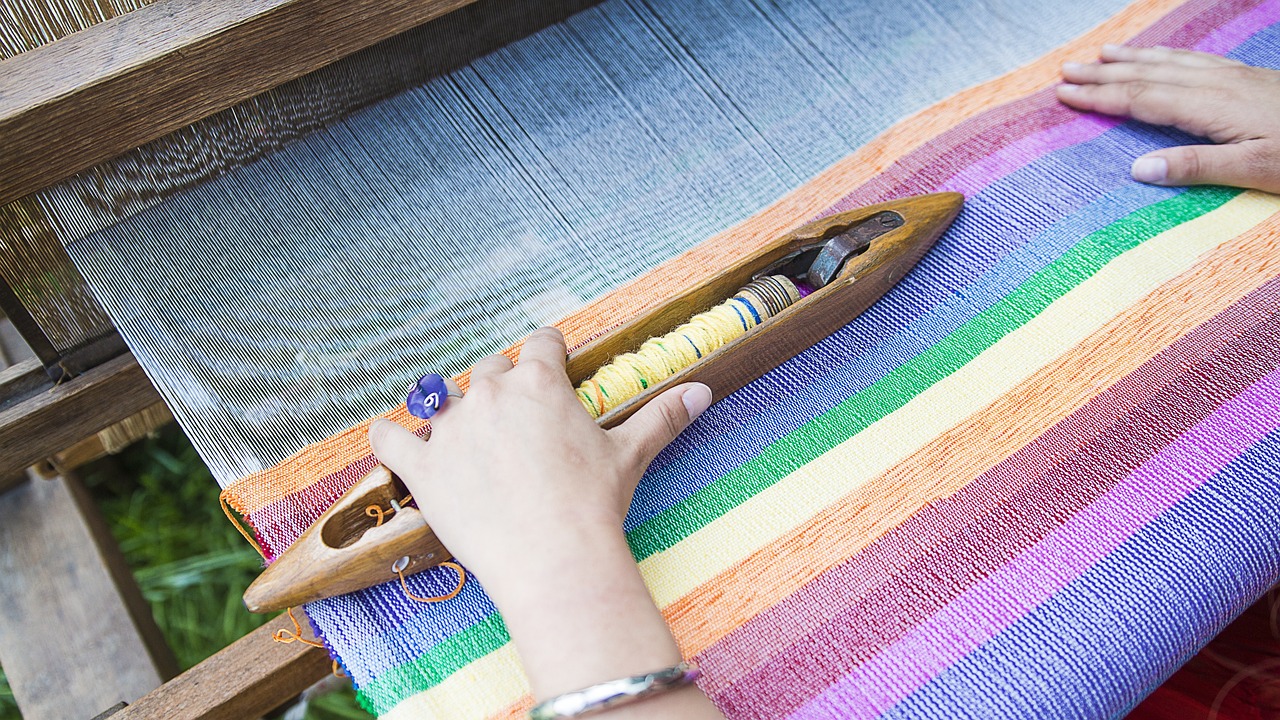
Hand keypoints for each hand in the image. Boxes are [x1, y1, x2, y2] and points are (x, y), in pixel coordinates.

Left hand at [369, 328, 723, 717]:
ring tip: (464, 434)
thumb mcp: (631, 454)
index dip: (548, 353)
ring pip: (443, 399)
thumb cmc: (593, 505)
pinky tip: (392, 439)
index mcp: (540, 381)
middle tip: (516, 419)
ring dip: (453, 411)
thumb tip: (703, 390)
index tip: (551, 362)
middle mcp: (491, 393)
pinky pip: (388, 439)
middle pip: (490, 369)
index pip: (541, 344)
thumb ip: (663, 415)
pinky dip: (387, 437)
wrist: (554, 557)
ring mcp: (452, 429)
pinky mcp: (423, 467)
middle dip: (503, 387)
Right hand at [1057, 45, 1279, 192]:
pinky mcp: (1248, 78)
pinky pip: (1194, 59)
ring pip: (1170, 61)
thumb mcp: (1255, 171)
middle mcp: (1218, 84)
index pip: (1142, 98)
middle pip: (1149, 73)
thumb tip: (1139, 168)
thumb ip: (1196, 167)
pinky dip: (1165, 55)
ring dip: (1130, 58)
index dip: (1100, 96)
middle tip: (1066, 71)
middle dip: (1104, 72)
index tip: (1064, 94)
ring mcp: (1234, 77)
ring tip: (1100, 54)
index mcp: (1212, 107)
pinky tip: (1158, 56)